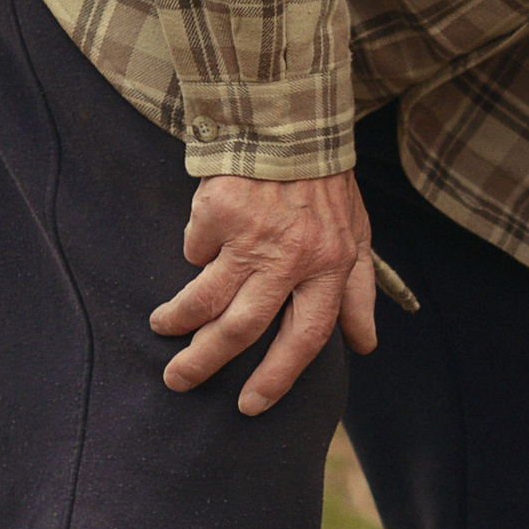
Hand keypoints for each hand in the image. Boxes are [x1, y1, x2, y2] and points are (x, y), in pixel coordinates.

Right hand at [150, 171, 379, 414]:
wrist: (292, 124)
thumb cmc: (327, 187)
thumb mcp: (357, 237)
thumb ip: (358, 293)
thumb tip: (365, 345)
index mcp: (330, 267)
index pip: (305, 338)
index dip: (278, 377)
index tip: (251, 404)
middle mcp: (291, 257)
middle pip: (243, 328)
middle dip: (206, 362)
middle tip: (180, 380)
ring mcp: (251, 235)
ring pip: (206, 297)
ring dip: (179, 320)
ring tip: (163, 329)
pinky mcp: (218, 212)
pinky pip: (195, 249)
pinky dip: (195, 250)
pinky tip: (199, 243)